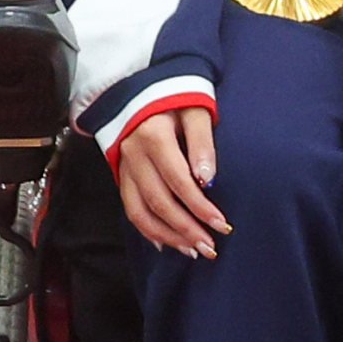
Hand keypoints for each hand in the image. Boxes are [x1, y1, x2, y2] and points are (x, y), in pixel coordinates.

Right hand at [116, 106, 227, 257]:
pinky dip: (146, 229)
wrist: (141, 91)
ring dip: (166, 235)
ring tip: (191, 250)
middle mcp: (134, 155)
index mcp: (153, 136)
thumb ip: (202, 142)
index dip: (200, 206)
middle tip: (209, 247)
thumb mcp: (195, 111)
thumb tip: (207, 178)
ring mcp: (124, 167)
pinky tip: (164, 244)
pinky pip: (129, 208)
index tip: (221, 224)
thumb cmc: (175, 100)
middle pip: (158, 201)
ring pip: (140, 210)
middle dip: (185, 228)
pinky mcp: (121, 175)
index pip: (178, 180)